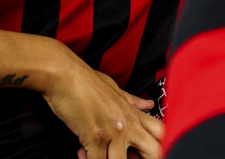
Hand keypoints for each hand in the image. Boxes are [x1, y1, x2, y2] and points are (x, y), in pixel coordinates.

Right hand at [40, 47, 163, 158]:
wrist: (63, 74)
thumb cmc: (85, 80)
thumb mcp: (114, 88)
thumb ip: (132, 101)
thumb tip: (148, 104)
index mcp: (133, 112)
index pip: (161, 133)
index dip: (157, 146)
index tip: (142, 151)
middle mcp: (127, 123)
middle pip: (153, 152)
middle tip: (124, 157)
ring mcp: (113, 131)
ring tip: (97, 155)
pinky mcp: (94, 137)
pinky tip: (82, 153)